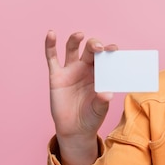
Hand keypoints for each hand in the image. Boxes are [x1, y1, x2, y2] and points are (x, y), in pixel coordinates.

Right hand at [45, 31, 116, 164]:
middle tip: (99, 47)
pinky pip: (52, 58)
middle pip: (90, 50)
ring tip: (79, 35)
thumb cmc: (91, 117)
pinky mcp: (56, 75)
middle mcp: (85, 68)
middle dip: (95, 46)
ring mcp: (70, 70)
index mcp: (100, 74)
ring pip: (72, 49)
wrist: (75, 129)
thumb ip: (102, 101)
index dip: (109, 52)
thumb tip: (107, 94)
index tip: (114, 49)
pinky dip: (50, 45)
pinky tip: (51, 34)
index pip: (105, 58)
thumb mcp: (99, 111)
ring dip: (75, 40)